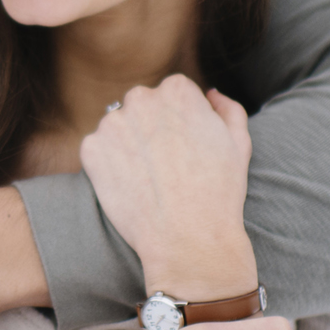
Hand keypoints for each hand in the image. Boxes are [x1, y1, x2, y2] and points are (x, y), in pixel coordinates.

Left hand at [79, 76, 257, 301]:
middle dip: (151, 128)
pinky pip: (98, 150)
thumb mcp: (239, 143)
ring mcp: (112, 123)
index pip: (173, 94)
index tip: (186, 148)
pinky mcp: (91, 149)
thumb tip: (210, 93)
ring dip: (129, 145)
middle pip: (143, 106)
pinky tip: (130, 187)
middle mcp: (141, 98)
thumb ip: (227, 108)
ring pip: (119, 128)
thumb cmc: (219, 193)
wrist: (187, 239)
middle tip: (167, 165)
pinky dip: (109, 165)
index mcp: (177, 90)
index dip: (181, 123)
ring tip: (149, 179)